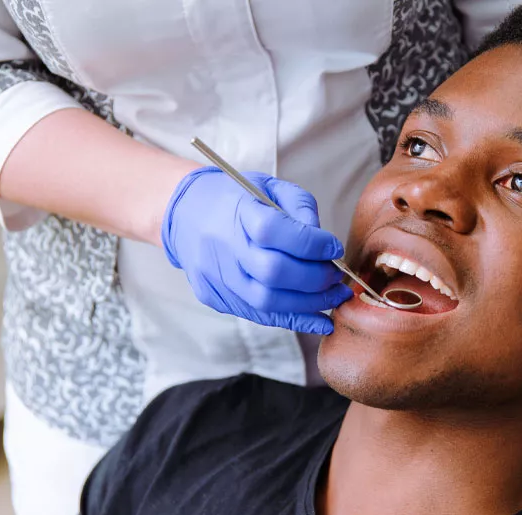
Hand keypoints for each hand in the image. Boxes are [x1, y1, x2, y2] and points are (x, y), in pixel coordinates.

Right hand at [161, 166, 352, 334]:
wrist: (185, 215)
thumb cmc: (236, 199)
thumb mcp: (269, 187)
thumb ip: (300, 207)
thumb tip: (325, 244)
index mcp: (236, 210)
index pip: (274, 231)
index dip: (311, 243)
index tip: (334, 248)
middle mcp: (222, 246)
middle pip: (273, 272)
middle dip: (315, 278)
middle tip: (336, 276)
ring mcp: (216, 276)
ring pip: (268, 301)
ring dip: (310, 303)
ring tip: (335, 296)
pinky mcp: (215, 297)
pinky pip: (260, 315)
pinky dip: (295, 320)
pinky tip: (320, 319)